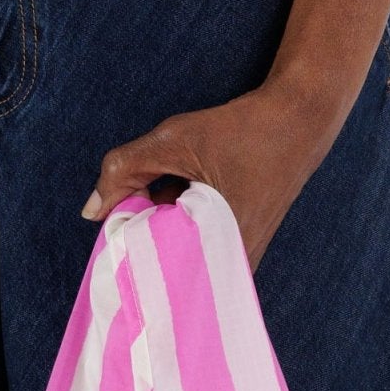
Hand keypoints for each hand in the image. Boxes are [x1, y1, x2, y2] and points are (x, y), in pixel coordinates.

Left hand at [80, 79, 349, 268]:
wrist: (298, 122)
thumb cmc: (239, 130)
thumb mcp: (173, 139)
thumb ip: (124, 168)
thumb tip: (91, 210)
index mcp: (217, 247)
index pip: (153, 269)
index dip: (130, 248)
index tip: (124, 224)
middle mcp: (233, 266)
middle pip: (165, 266)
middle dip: (147, 237)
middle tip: (154, 196)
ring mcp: (240, 262)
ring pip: (180, 257)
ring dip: (167, 229)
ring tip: (177, 191)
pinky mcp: (242, 252)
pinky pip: (198, 249)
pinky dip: (184, 226)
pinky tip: (190, 195)